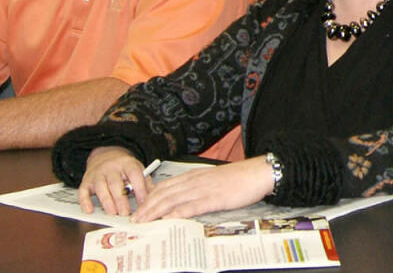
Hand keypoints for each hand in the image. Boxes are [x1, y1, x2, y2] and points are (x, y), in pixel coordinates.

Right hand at [78, 146, 152, 215]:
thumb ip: (145, 182)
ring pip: (100, 187)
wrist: (105, 155)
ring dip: (106, 201)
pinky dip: (84, 201)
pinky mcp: (86, 181)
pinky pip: (83, 191)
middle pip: (115, 183)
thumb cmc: (124, 167)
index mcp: (127, 163)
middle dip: (120, 199)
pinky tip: (89, 210)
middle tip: (125, 213)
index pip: (134, 175)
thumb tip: (153, 197)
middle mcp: (111, 167)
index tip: (143, 203)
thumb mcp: (137, 169)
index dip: (139, 189)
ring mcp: (97, 173)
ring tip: (112, 213)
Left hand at [129, 157, 274, 222]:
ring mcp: (203, 189)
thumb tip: (187, 199)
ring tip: (143, 221)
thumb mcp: (215, 180)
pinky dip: (176, 213)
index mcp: (195, 175)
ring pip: (172, 200)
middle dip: (146, 206)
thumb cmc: (240, 178)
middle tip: (134, 218)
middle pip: (164, 193)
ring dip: (154, 211)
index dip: (150, 197)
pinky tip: (167, 220)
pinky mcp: (214, 199)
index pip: (165, 185)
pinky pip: (191, 207)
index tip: (139, 207)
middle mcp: (195, 181)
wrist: (259, 172)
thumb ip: (200, 187)